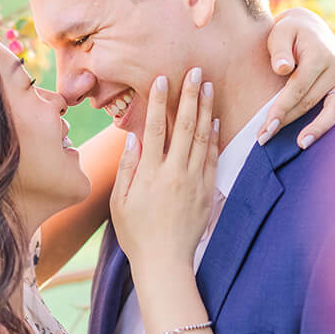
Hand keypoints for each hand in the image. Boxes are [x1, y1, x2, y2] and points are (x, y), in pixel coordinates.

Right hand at [110, 69, 218, 270]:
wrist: (165, 262)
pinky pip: (212, 158)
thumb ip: (128, 167)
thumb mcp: (119, 202)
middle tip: (196, 71)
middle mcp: (173, 173)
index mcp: (149, 174)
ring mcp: (193, 181)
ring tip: (209, 86)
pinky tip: (215, 120)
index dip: (160, 101)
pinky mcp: (207, 191)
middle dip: (190, 96)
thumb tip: (134, 137)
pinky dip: (214, 137)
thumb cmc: (136, 233)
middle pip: (183, 126)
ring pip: (202, 138)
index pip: (155, 128)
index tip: (163, 79)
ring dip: (205, 109)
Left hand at [261, 7, 334, 148]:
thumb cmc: (289, 32)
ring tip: (302, 144)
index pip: (297, 88)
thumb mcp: (281, 32)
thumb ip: (280, 49)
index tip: (266, 126)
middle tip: (265, 138)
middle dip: (288, 121)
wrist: (309, 27)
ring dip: (318, 128)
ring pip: (332, 108)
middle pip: (310, 101)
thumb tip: (282, 68)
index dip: (281, 108)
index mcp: (319, 55)